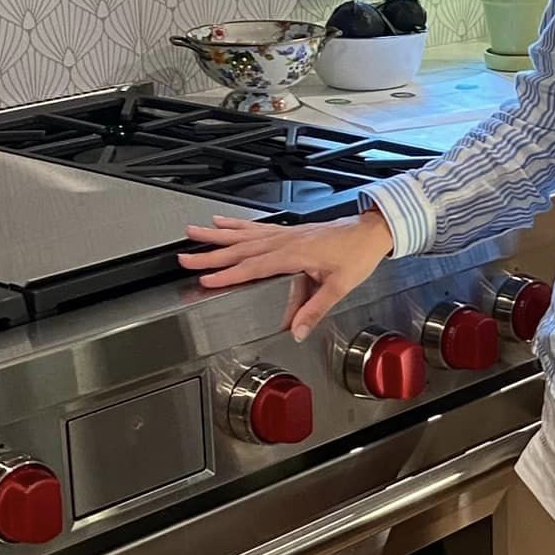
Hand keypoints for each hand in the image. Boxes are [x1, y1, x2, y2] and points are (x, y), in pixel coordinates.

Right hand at [179, 209, 394, 340]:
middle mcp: (285, 241)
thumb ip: (316, 309)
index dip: (228, 274)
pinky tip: (221, 223)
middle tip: (185, 259)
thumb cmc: (357, 256)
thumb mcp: (340, 287)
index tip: (206, 280)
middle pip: (240, 249)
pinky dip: (236, 225)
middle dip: (211, 255)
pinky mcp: (288, 231)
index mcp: (294, 255)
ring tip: (192, 233)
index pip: (253, 267)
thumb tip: (298, 331)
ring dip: (216, 236)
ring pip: (243, 235)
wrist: (370, 232)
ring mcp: (284, 234)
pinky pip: (256, 227)